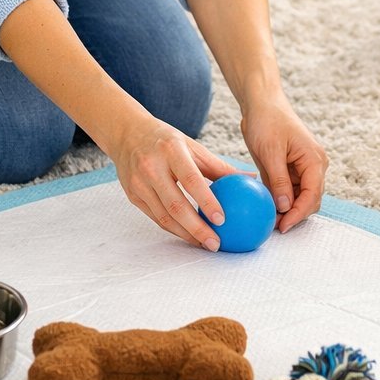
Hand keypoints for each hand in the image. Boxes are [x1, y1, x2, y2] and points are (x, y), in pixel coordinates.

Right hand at [107, 106, 240, 249]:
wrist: (127, 134)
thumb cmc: (168, 141)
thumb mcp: (193, 146)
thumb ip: (219, 166)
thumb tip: (251, 179)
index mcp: (171, 150)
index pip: (191, 180)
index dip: (206, 201)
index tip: (223, 220)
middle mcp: (152, 167)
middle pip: (175, 205)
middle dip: (197, 228)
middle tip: (216, 243)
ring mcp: (139, 183)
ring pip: (164, 217)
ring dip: (186, 234)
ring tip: (205, 245)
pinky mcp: (132, 195)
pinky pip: (156, 217)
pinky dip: (173, 229)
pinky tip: (189, 236)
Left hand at [240, 94, 327, 232]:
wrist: (262, 103)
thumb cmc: (267, 121)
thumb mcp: (270, 152)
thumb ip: (280, 181)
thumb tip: (285, 207)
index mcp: (314, 160)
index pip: (313, 195)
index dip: (299, 214)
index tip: (283, 226)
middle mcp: (314, 166)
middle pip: (310, 200)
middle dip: (294, 215)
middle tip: (274, 226)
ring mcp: (303, 168)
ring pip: (300, 197)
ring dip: (287, 209)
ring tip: (269, 219)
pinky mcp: (291, 169)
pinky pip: (290, 190)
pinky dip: (281, 200)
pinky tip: (267, 206)